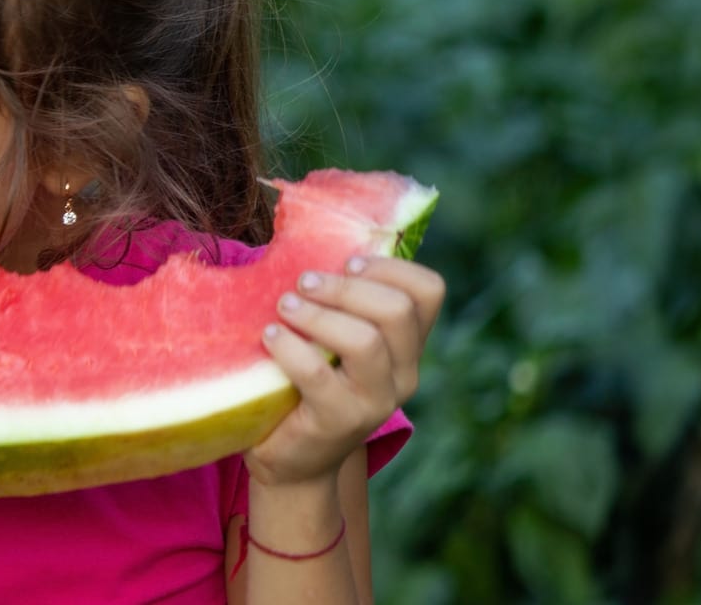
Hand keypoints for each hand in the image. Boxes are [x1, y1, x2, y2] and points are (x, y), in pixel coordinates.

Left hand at [246, 256, 444, 487]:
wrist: (293, 460)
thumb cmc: (308, 385)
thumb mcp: (336, 341)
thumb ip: (342, 303)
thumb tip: (313, 240)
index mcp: (408, 346)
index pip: (430, 291)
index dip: (392, 266)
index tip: (349, 262)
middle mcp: (404, 374)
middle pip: (397, 311)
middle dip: (346, 288)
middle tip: (305, 283)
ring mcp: (377, 402)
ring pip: (365, 342)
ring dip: (319, 314)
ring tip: (285, 306)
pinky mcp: (341, 422)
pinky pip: (319, 375)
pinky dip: (291, 348)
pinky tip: (270, 337)